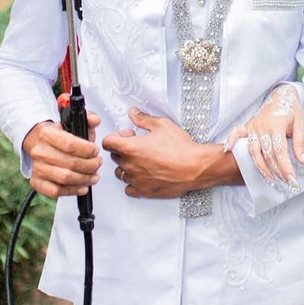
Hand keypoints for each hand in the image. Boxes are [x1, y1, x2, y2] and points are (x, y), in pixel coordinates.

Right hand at [22, 112, 101, 198]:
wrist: (39, 143)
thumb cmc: (60, 134)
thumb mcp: (74, 122)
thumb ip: (88, 119)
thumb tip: (95, 120)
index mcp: (47, 133)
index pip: (70, 144)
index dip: (87, 150)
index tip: (96, 150)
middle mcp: (39, 151)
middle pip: (70, 163)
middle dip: (90, 165)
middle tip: (97, 163)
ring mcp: (37, 168)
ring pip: (64, 178)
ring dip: (84, 179)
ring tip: (94, 176)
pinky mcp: (37, 182)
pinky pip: (55, 191)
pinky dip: (72, 191)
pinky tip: (82, 187)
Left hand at [102, 107, 242, 199]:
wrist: (196, 167)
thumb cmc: (181, 147)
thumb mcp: (162, 125)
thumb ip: (143, 118)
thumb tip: (133, 113)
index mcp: (131, 148)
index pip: (107, 143)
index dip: (117, 137)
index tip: (128, 136)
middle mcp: (130, 165)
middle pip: (115, 157)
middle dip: (124, 150)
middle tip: (140, 145)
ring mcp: (136, 180)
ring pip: (121, 173)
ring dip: (128, 166)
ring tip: (143, 160)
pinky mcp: (144, 191)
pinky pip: (129, 188)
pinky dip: (133, 182)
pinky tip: (144, 174)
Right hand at [224, 84, 303, 188]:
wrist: (282, 94)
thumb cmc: (292, 110)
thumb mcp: (300, 124)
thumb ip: (300, 143)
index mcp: (276, 126)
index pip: (280, 151)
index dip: (286, 167)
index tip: (292, 179)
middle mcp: (262, 127)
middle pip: (267, 154)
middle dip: (277, 171)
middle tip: (286, 183)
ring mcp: (253, 126)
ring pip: (253, 150)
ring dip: (261, 167)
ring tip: (270, 179)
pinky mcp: (248, 125)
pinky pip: (236, 133)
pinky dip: (230, 141)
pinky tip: (227, 150)